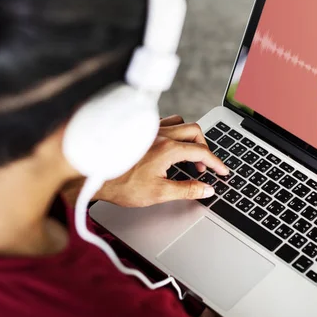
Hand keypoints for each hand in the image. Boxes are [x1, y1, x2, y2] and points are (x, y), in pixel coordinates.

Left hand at [61, 115, 228, 207]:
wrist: (93, 177)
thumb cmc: (120, 184)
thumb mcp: (159, 193)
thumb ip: (187, 190)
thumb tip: (206, 190)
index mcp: (168, 149)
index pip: (202, 152)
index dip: (216, 163)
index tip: (222, 172)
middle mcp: (160, 135)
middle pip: (195, 131)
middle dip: (205, 148)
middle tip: (204, 166)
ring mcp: (150, 131)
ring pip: (180, 123)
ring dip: (189, 138)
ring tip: (188, 156)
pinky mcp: (140, 132)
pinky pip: (164, 123)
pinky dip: (173, 132)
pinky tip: (169, 146)